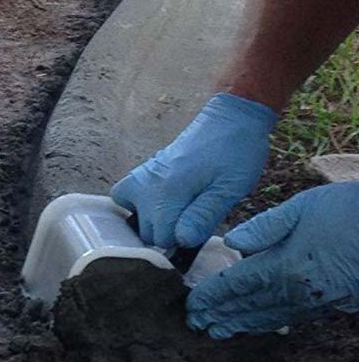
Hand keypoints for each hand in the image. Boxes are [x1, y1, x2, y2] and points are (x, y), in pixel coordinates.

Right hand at [110, 93, 277, 248]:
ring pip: (130, 214)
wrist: (231, 118)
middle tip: (194, 222)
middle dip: (167, 233)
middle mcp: (148, 184)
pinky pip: (125, 194)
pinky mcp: (145, 169)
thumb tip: (181, 241)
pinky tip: (159, 204)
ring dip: (152, 221)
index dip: (180, 242)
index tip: (197, 233)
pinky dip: (137, 204)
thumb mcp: (229, 189)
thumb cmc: (236, 152)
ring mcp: (143, 175)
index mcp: (168, 191)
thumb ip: (203, 216)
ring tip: (177, 214)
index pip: (160, 238)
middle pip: (145, 230)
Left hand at [188, 183, 358, 337]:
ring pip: (270, 317)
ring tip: (219, 331)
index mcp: (284, 266)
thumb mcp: (302, 207)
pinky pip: (292, 317)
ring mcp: (318, 301)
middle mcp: (298, 290)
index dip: (212, 297)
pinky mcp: (334, 304)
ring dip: (241, 324)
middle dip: (220, 316)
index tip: (191, 306)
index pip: (236, 286)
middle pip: (249, 307)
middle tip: (195, 326)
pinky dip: (269, 323)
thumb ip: (264, 226)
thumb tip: (232, 243)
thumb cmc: (349, 212)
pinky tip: (260, 324)